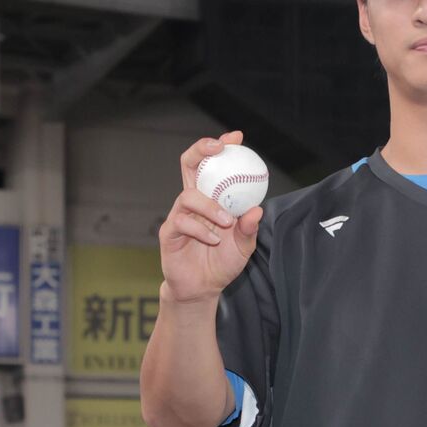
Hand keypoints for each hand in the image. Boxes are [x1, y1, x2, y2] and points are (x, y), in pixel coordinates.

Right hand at [158, 130, 263, 303]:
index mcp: (212, 198)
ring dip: (209, 206)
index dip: (221, 147)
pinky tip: (214, 240)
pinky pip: (181, 222)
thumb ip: (249, 229)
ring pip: (187, 195)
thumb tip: (257, 210)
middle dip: (202, 150)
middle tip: (219, 148)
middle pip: (189, 165)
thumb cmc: (222, 262)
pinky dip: (200, 229)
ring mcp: (180, 215)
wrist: (203, 288)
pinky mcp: (169, 232)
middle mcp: (194, 201)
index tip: (236, 138)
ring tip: (226, 222)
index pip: (213, 165)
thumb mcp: (243, 247)